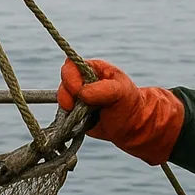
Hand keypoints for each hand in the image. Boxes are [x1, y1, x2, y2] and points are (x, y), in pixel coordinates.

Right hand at [58, 59, 185, 164]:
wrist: (131, 128)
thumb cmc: (129, 105)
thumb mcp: (120, 92)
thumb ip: (102, 89)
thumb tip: (81, 93)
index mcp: (93, 70)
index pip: (71, 66)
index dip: (70, 77)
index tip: (78, 91)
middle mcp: (83, 81)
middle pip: (63, 82)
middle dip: (66, 95)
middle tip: (75, 106)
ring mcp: (78, 98)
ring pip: (62, 99)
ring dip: (68, 108)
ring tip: (84, 116)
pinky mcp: (75, 113)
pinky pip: (64, 114)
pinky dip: (68, 118)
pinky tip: (79, 121)